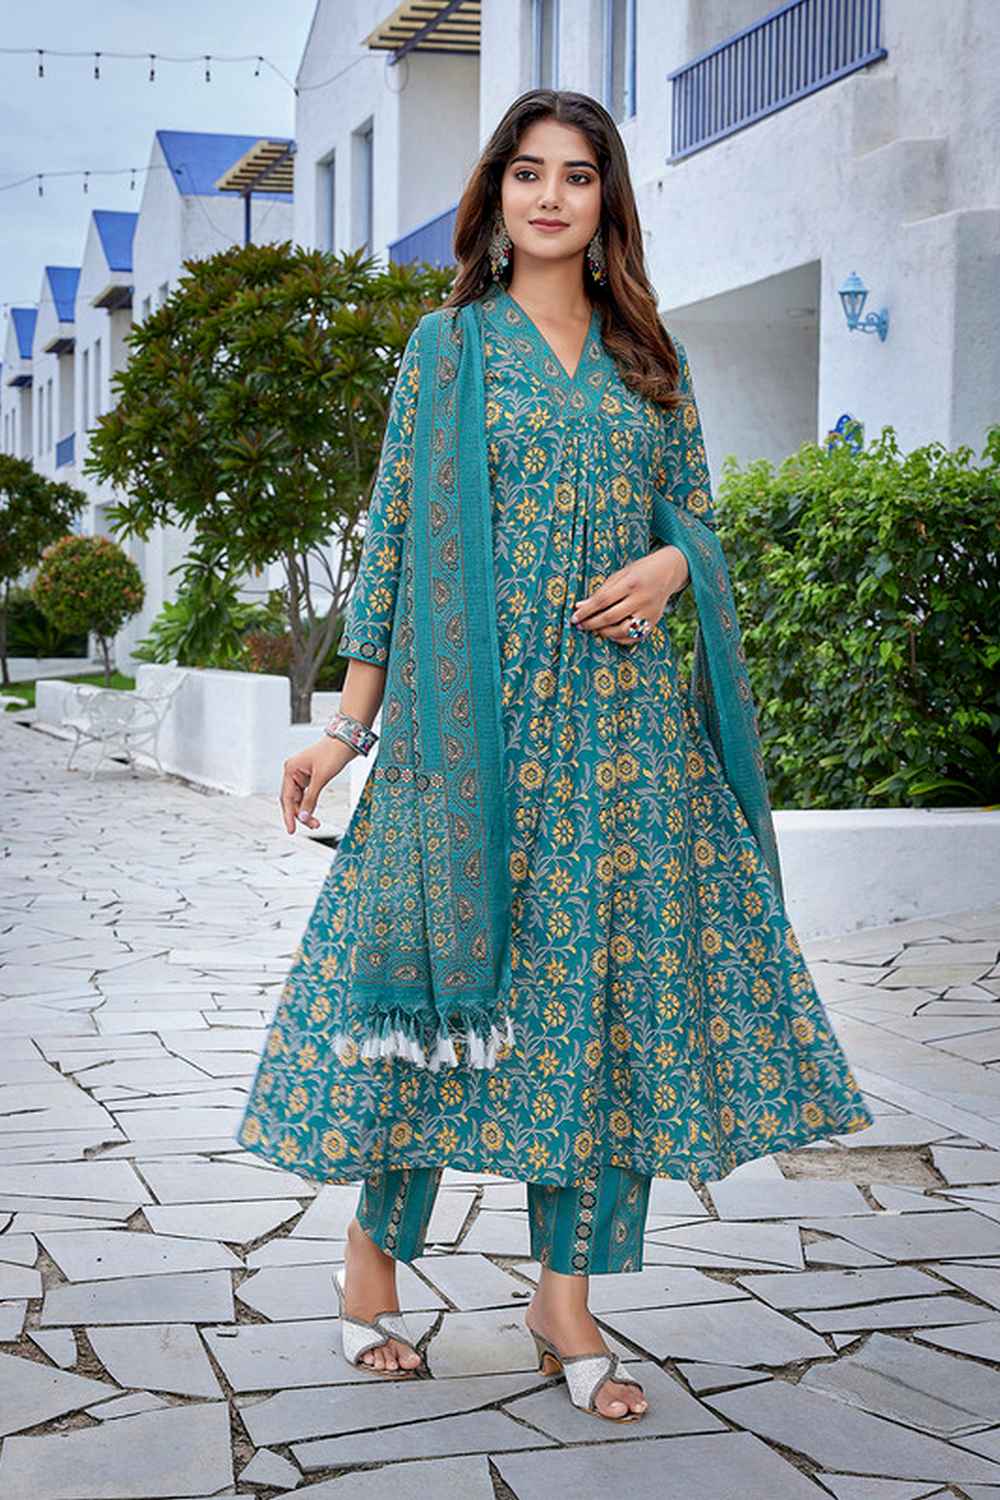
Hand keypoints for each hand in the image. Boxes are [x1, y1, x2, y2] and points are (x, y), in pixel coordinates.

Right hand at [280, 735, 356, 833]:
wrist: (348, 740)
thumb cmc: (333, 753)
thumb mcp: (322, 777)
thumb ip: (311, 798)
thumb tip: (303, 816)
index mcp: (290, 769)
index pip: (286, 798)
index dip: (289, 815)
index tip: (292, 830)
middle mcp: (293, 772)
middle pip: (291, 800)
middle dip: (300, 814)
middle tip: (313, 826)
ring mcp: (301, 774)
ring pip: (299, 799)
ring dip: (306, 811)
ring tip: (316, 823)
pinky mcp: (310, 776)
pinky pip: (306, 795)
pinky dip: (310, 804)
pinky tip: (314, 813)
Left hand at [569, 545, 688, 644]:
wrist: (669, 572)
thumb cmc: (640, 571)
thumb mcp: (621, 574)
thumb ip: (601, 591)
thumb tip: (580, 606)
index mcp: (631, 583)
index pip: (603, 600)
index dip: (586, 611)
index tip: (574, 617)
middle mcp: (641, 599)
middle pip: (611, 617)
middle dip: (591, 623)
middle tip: (580, 625)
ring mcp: (649, 612)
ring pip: (622, 631)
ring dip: (604, 633)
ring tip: (594, 628)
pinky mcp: (654, 622)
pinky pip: (634, 637)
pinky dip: (619, 638)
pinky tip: (610, 633)